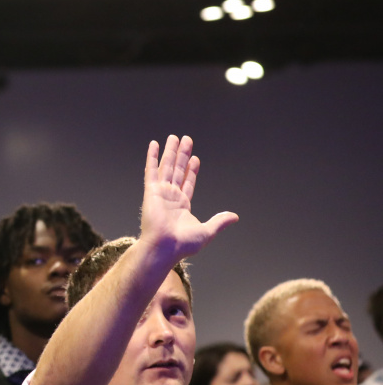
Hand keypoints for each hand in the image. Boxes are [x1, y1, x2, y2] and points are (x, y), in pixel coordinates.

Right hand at [138, 136, 237, 264]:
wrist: (165, 247)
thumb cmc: (183, 244)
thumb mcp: (207, 231)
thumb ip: (219, 221)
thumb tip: (235, 216)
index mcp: (182, 206)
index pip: (188, 183)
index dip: (191, 170)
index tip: (195, 158)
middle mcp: (170, 197)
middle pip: (177, 170)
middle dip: (182, 155)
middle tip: (185, 140)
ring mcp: (160, 192)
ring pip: (166, 167)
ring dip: (170, 152)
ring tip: (174, 137)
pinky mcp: (151, 191)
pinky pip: (152, 170)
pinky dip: (152, 157)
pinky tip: (154, 145)